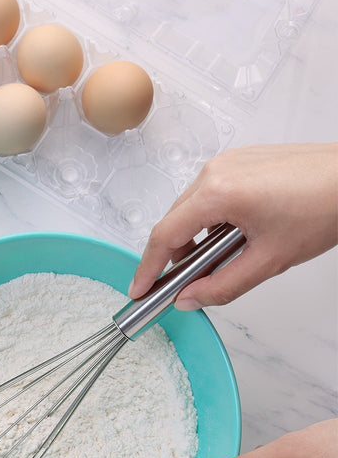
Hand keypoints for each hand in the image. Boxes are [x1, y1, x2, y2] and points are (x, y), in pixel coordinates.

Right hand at [128, 143, 337, 308]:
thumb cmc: (324, 208)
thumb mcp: (269, 260)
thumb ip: (222, 286)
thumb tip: (189, 299)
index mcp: (217, 193)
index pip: (165, 235)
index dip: (148, 267)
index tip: (139, 289)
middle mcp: (215, 171)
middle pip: (174, 220)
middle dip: (174, 254)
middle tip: (184, 282)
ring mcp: (227, 161)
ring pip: (192, 206)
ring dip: (195, 235)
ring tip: (222, 257)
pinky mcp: (241, 159)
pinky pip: (210, 192)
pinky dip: (212, 217)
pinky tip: (236, 233)